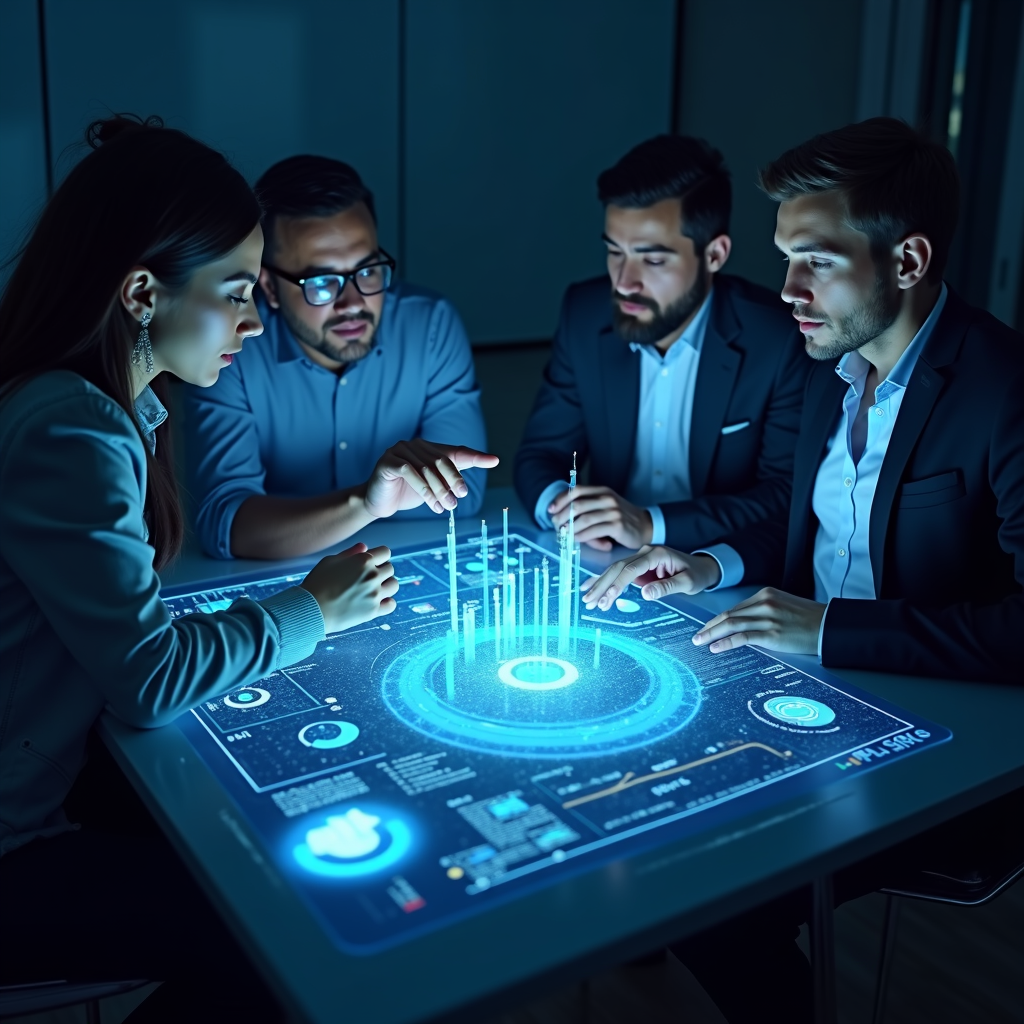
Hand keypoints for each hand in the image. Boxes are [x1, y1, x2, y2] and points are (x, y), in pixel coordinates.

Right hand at [300, 543, 398, 632]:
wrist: (311, 609)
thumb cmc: (318, 582)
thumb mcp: (330, 561)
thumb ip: (350, 553)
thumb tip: (365, 547)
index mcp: (363, 560)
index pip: (385, 552)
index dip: (379, 556)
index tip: (372, 562)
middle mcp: (372, 575)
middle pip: (390, 568)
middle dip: (381, 570)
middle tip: (368, 578)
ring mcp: (375, 594)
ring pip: (394, 584)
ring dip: (386, 585)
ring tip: (374, 589)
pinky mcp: (373, 610)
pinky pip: (391, 604)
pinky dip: (387, 602)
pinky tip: (378, 602)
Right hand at [363, 440, 498, 517]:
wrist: (378, 503)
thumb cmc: (407, 493)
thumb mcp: (434, 484)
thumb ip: (453, 475)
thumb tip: (487, 464)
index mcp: (427, 447)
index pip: (455, 452)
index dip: (475, 457)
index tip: (494, 461)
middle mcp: (413, 445)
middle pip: (441, 461)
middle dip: (454, 480)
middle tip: (461, 497)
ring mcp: (398, 451)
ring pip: (426, 469)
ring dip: (440, 490)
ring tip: (448, 507)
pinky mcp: (387, 462)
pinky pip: (410, 473)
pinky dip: (424, 490)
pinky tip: (433, 504)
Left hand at [548, 485, 652, 549]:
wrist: (644, 526)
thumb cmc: (620, 517)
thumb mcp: (604, 506)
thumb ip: (587, 507)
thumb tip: (560, 515)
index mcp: (601, 491)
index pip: (576, 490)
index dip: (560, 499)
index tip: (550, 510)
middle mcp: (607, 498)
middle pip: (577, 505)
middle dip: (562, 517)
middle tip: (556, 527)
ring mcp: (613, 511)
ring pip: (584, 519)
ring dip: (570, 529)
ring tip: (564, 535)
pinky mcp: (617, 526)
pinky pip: (593, 531)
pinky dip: (581, 537)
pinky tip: (576, 540)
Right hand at [581, 545, 721, 610]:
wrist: (702, 566)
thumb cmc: (696, 574)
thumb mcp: (688, 582)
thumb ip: (666, 587)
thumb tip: (645, 594)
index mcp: (656, 554)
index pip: (631, 569)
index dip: (617, 585)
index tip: (606, 599)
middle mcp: (644, 552)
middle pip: (617, 567)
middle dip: (602, 585)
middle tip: (590, 601)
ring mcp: (639, 557)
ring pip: (614, 569)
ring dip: (600, 584)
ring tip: (587, 599)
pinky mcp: (637, 565)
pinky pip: (617, 571)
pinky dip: (604, 580)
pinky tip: (590, 586)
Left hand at [692, 587, 825, 654]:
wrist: (829, 626)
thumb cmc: (809, 619)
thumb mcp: (783, 606)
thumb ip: (763, 611)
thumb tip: (744, 624)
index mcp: (766, 594)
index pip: (735, 608)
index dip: (718, 619)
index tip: (708, 627)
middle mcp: (764, 603)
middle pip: (728, 614)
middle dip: (709, 626)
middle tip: (697, 635)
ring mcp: (767, 618)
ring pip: (731, 624)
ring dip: (712, 634)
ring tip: (700, 641)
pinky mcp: (771, 634)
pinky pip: (742, 638)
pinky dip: (725, 642)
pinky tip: (715, 647)